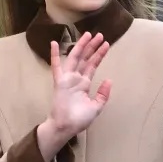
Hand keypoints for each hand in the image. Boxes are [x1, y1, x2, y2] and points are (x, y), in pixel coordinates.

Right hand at [37, 32, 110, 159]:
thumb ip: (103, 94)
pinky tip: (53, 43)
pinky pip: (56, 67)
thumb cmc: (79, 119)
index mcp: (84, 83)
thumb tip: (109, 80)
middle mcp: (76, 78)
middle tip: (100, 34)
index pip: (92, 65)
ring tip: (88, 34)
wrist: (66, 127)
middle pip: (85, 58)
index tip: (106, 44)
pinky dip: (54, 55)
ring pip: (74, 58)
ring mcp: (67, 79)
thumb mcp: (96, 107)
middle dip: (92, 46)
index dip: (99, 55)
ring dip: (80, 46)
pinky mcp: (59, 82)